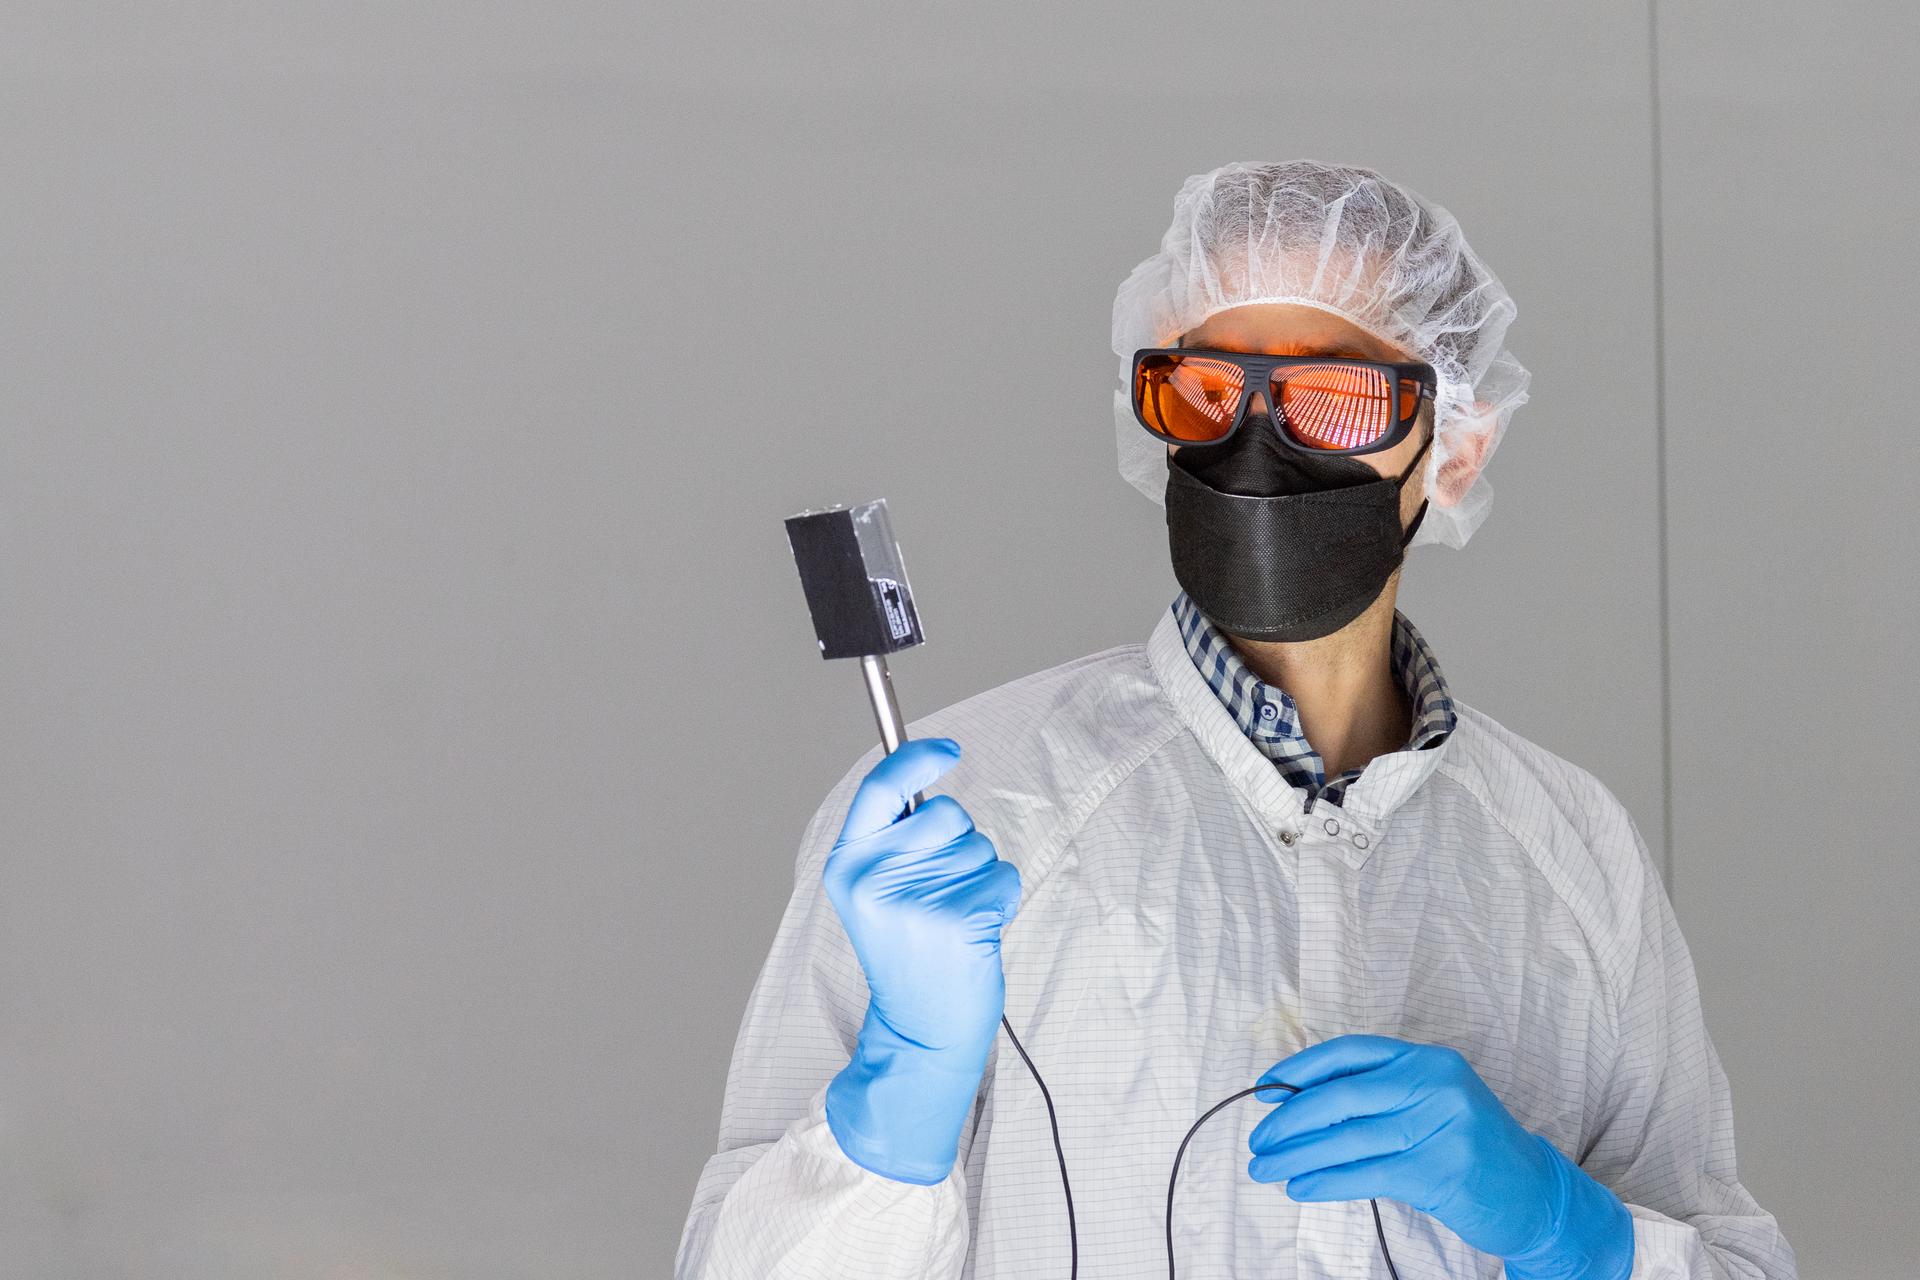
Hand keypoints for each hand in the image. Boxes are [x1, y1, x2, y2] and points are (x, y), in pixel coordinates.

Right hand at [821, 738, 1021, 1184]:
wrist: (920, 1031)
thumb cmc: (907, 953)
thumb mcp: (875, 892)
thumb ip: (893, 837)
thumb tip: (927, 763)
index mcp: (847, 866)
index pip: (880, 788)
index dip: (916, 758)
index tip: (949, 750)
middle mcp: (875, 879)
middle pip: (946, 813)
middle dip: (960, 840)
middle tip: (941, 889)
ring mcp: (917, 900)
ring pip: (980, 846)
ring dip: (980, 876)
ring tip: (954, 918)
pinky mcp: (959, 920)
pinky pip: (1004, 876)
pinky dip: (1001, 899)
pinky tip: (976, 933)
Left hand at [1247, 1035, 1632, 1279]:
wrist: (1536, 1193)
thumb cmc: (1470, 1148)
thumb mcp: (1430, 1104)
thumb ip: (1376, 1095)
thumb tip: (1294, 1101)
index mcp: (1428, 1059)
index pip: (1350, 1052)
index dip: (1301, 1068)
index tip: (1265, 1088)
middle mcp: (1435, 1084)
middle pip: (1341, 1096)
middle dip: (1289, 1119)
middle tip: (1257, 1140)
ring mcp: (1440, 1127)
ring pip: (1348, 1139)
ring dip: (1297, 1156)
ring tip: (1265, 1169)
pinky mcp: (1439, 1171)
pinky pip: (1366, 1174)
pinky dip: (1325, 1182)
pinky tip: (1300, 1188)